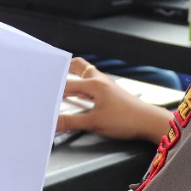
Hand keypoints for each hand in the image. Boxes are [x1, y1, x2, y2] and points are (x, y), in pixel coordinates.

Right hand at [57, 58, 171, 144]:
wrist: (149, 122)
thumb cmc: (128, 120)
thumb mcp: (95, 123)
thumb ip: (71, 122)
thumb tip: (52, 123)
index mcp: (94, 83)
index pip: (65, 84)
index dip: (51, 90)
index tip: (40, 95)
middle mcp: (99, 80)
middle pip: (77, 67)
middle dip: (62, 69)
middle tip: (48, 73)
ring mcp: (106, 85)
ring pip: (85, 74)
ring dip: (73, 76)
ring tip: (60, 83)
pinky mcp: (110, 93)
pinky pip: (91, 84)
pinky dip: (81, 87)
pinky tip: (78, 97)